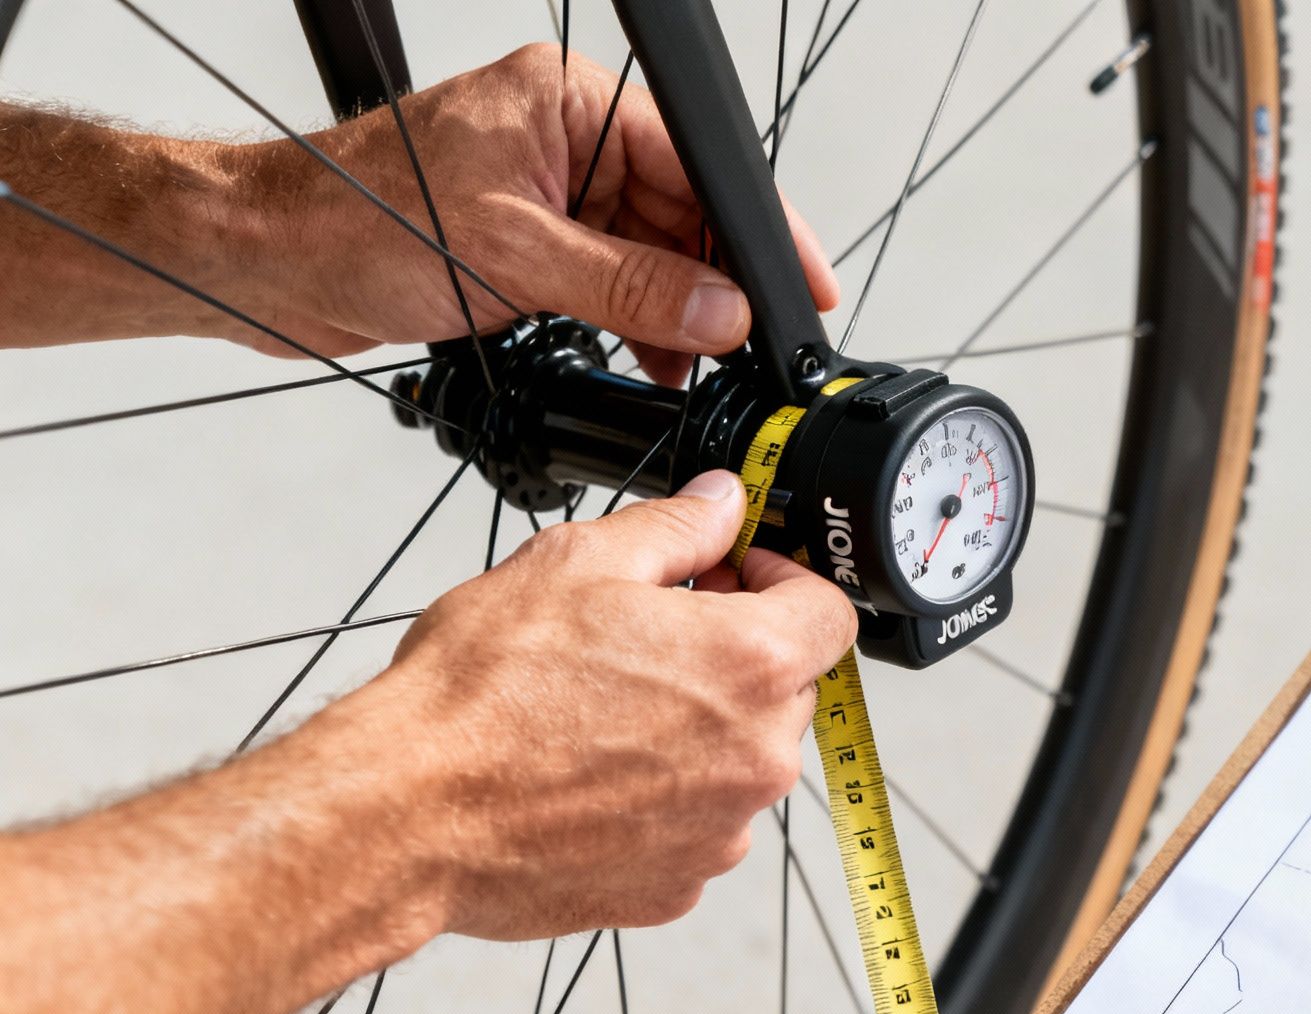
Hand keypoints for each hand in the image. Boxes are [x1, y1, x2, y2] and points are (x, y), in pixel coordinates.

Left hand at [241, 44, 838, 380]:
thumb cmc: (356, 221)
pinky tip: (652, 364)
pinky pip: (613, 282)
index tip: (800, 287)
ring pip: (652, 256)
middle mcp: (566, 138)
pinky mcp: (531, 241)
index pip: (695, 164)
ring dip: (675, 316)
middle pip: (682, 214)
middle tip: (743, 350)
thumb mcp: (515, 258)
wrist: (266, 261)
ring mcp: (550, 191)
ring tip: (691, 369)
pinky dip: (636, 325)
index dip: (755, 231)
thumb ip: (631, 288)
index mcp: (569, 103)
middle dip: (713, 286)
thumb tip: (718, 315)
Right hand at [353, 471, 855, 938]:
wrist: (407, 813)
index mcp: (750, 666)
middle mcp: (755, 758)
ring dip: (699, 730)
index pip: (829, 612)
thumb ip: (676, 527)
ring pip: (740, 761)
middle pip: (787, 689)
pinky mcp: (676, 886)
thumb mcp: (577, 562)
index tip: (732, 577)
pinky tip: (589, 774)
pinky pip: (695, 826)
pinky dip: (661, 799)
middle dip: (737, 654)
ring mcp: (720, 833)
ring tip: (604, 709)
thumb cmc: (480, 695)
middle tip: (652, 636)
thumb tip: (722, 502)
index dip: (782, 581)